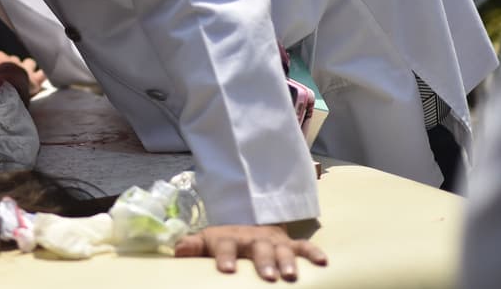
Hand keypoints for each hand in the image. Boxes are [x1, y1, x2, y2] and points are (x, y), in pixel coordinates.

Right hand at [0, 51, 47, 101]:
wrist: (5, 92)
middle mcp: (14, 60)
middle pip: (13, 60)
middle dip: (12, 67)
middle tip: (8, 78)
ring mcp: (26, 69)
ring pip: (29, 63)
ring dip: (27, 69)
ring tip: (25, 76)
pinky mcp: (36, 81)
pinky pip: (43, 74)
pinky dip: (42, 76)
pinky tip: (41, 78)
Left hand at [174, 224, 326, 281]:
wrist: (246, 223)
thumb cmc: (224, 241)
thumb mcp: (206, 241)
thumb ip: (192, 245)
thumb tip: (177, 250)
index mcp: (229, 239)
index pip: (225, 246)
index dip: (225, 256)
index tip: (226, 270)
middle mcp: (252, 238)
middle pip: (258, 248)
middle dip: (263, 261)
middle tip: (267, 276)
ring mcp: (273, 240)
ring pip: (282, 249)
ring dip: (287, 261)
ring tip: (291, 276)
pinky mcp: (289, 243)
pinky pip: (303, 247)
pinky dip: (313, 252)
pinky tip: (323, 262)